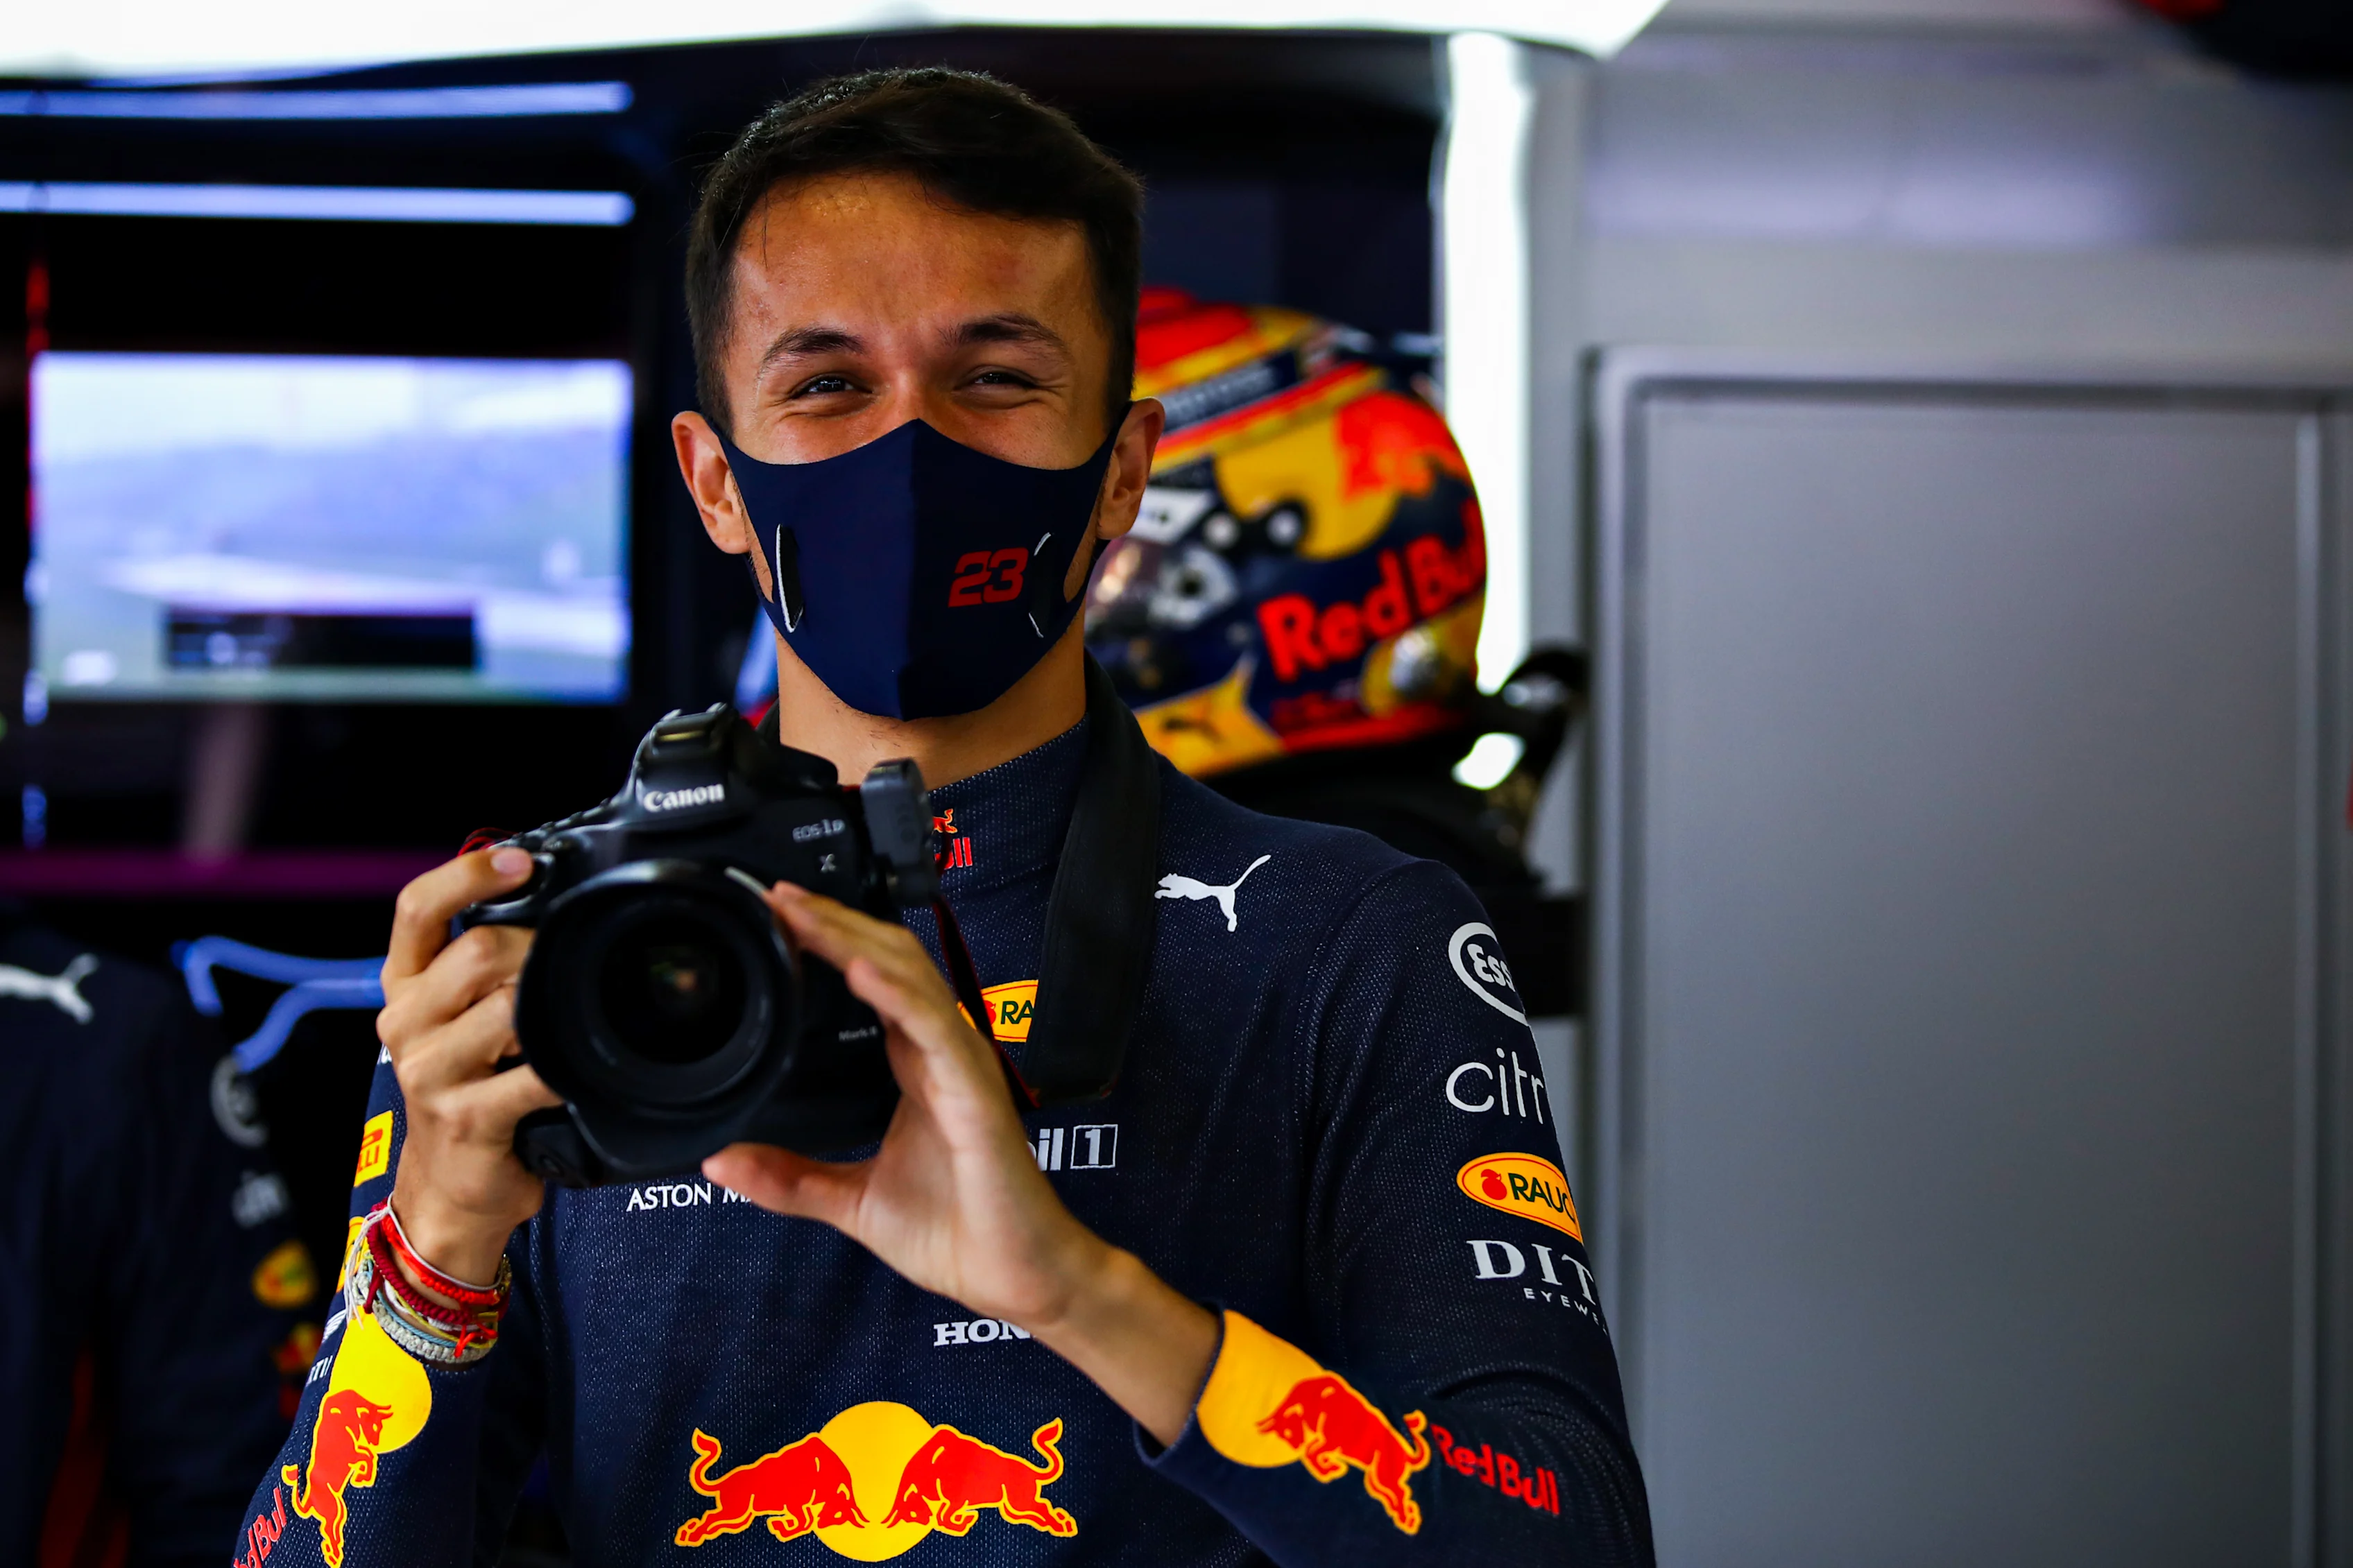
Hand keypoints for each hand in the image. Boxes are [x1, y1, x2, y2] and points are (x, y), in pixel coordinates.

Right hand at [377, 848, 564, 1288]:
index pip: (416, 909)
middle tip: (573, 962)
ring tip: (576, 1017)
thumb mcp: (460, 1021)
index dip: (467, 874)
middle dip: (538, 948)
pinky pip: (533, 1075)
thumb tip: (549, 904)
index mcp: (404, 987)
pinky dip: (569, 1067)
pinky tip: (584, 1068)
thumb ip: (485, 969)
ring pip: (507, 1008)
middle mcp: (405, 1024)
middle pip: (476, 952)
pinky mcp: (465, 1118)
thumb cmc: (472, 1091)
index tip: (520, 859)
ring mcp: (430, 1073)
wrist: (452, 1188)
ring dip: (554, 1006)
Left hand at [706, 885, 1216, 1444]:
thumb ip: (789, 1179)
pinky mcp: (975, 1094)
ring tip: (804, 915)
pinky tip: (858, 970)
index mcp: (915, 1067)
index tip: (778, 917)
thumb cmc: (955, 1233)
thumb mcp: (850, 1201)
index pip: (872, 983)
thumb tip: (719, 1162)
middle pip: (889, 962)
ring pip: (909, 978)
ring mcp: (961, 1067)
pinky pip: (933, 1028)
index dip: (830, 944)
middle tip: (779, 895)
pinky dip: (895, 994)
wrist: (1015, 1278)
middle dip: (836, 923)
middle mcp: (940, 1054)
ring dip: (855, 940)